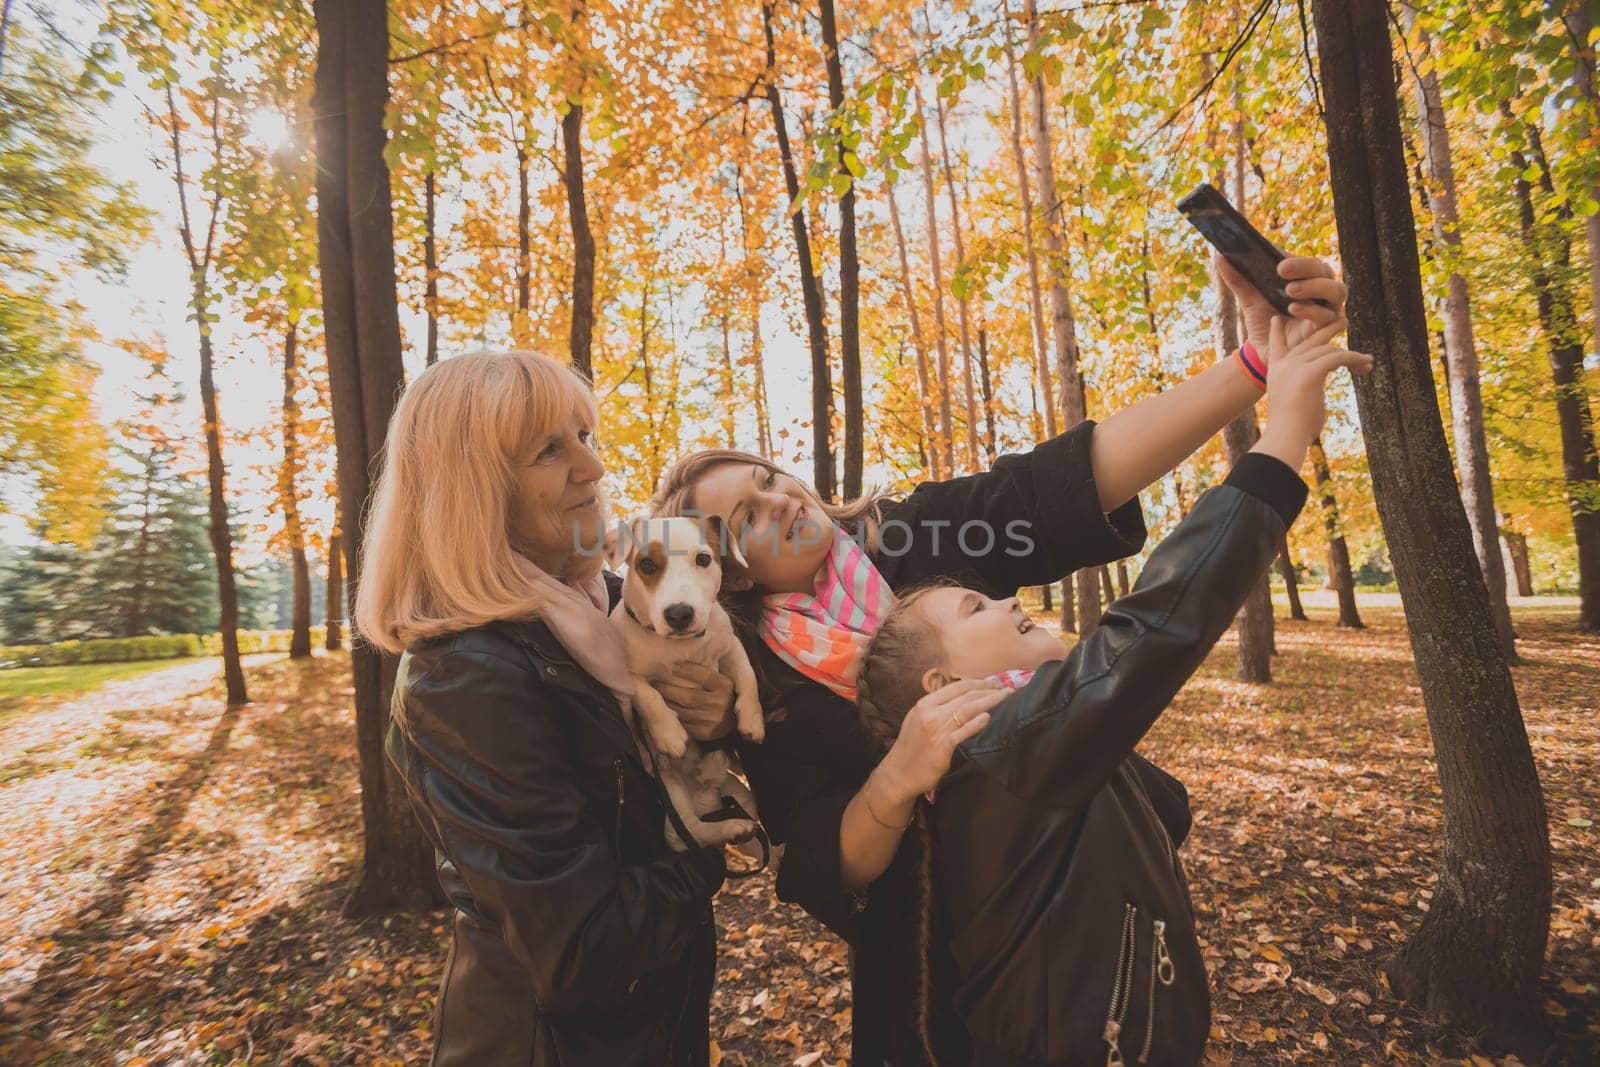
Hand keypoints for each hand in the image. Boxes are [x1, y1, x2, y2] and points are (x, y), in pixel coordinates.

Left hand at [658, 663, 736, 741]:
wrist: (731, 721)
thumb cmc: (719, 693)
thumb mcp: (718, 679)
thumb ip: (703, 671)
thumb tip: (679, 654)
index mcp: (725, 686)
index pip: (703, 675)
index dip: (684, 670)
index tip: (669, 665)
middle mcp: (721, 703)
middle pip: (689, 696)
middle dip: (668, 688)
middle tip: (653, 681)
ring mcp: (713, 720)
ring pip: (682, 710)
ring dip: (666, 702)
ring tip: (654, 694)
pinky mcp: (704, 733)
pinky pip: (682, 723)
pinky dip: (671, 715)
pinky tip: (662, 708)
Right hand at [873, 679, 1006, 803]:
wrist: (899, 773)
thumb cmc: (912, 747)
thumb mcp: (919, 718)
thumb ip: (939, 707)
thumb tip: (966, 696)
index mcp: (926, 703)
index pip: (959, 687)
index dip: (980, 682)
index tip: (996, 683)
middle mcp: (931, 713)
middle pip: (967, 695)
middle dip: (990, 690)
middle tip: (1009, 688)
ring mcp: (936, 730)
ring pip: (968, 709)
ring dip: (990, 701)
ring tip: (1007, 697)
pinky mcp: (942, 748)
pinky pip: (962, 733)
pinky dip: (976, 723)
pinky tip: (988, 717)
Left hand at [1216, 253, 1347, 352]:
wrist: (1265, 354)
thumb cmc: (1264, 322)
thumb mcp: (1249, 300)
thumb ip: (1237, 279)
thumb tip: (1220, 256)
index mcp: (1306, 277)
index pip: (1307, 261)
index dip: (1295, 258)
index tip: (1276, 256)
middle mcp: (1322, 289)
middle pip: (1325, 270)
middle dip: (1305, 267)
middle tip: (1282, 269)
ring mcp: (1328, 308)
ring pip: (1336, 290)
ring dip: (1314, 287)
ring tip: (1290, 290)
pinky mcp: (1329, 328)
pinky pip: (1329, 315)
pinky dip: (1312, 310)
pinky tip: (1293, 308)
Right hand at [1253, 316, 1372, 469]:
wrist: (1286, 436)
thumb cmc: (1292, 429)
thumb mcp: (1292, 404)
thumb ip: (1302, 390)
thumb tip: (1315, 391)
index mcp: (1275, 372)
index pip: (1275, 346)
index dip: (1276, 332)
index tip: (1276, 319)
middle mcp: (1284, 365)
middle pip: (1309, 342)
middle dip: (1327, 329)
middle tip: (1342, 321)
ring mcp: (1295, 366)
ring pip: (1329, 351)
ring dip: (1351, 356)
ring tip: (1367, 360)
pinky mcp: (1310, 372)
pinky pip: (1338, 358)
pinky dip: (1355, 359)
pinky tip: (1367, 363)